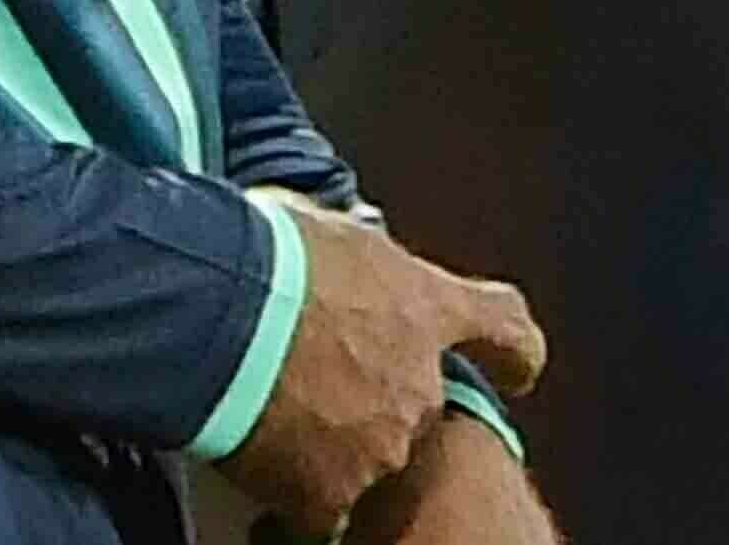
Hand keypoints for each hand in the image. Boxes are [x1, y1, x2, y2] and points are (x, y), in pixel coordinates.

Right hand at [219, 193, 546, 533]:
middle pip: (417, 404)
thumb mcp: (320, 223)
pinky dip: (291, 486)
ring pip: (368, 454)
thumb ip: (349, 250)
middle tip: (305, 369)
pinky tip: (255, 453)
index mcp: (426, 307)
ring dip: (328, 438)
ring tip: (262, 405)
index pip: (505, 331)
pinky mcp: (330, 492)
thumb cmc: (262, 255)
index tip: (515, 369)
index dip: (512, 354)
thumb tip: (342, 246)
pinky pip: (320, 504)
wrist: (213, 312)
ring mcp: (380, 444)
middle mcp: (419, 385)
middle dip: (369, 391)